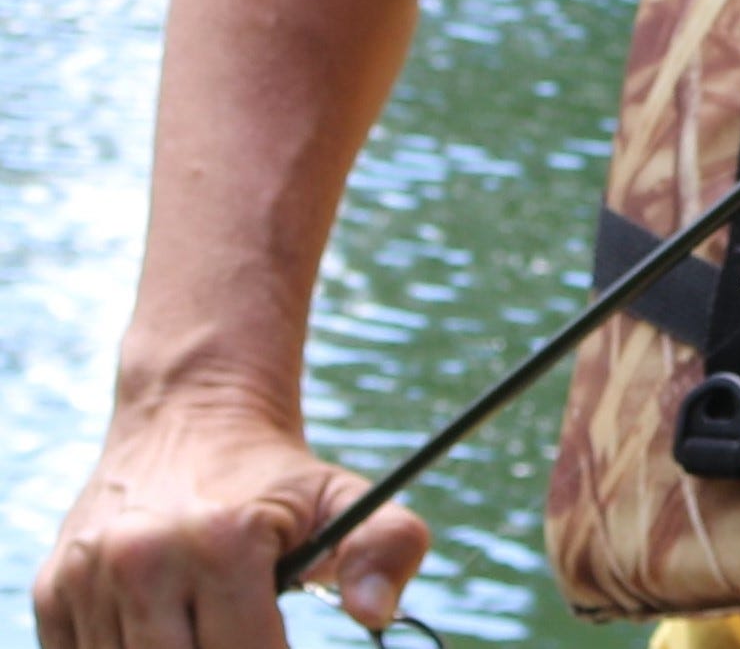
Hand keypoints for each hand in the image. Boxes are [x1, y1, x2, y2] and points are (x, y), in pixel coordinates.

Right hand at [34, 391, 425, 648]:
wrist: (187, 413)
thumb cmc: (274, 473)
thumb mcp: (345, 497)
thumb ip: (385, 547)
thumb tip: (377, 614)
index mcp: (223, 541)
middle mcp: (143, 558)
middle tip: (246, 640)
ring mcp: (89, 577)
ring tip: (206, 631)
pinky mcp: (53, 591)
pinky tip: (164, 635)